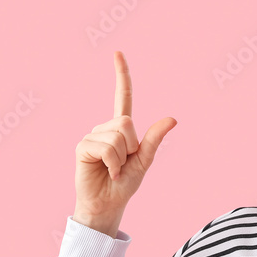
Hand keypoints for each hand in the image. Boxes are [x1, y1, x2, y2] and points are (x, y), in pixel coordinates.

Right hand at [72, 51, 176, 236]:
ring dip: (122, 158)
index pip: (123, 96)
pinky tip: (107, 172)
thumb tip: (173, 118)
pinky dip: (113, 163)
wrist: (108, 204)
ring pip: (118, 136)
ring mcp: (92, 136)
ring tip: (114, 169)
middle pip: (127, 122)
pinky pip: (107, 148)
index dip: (121, 75)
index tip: (117, 52)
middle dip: (132, 146)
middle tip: (124, 163)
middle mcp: (105, 127)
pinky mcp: (83, 147)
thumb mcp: (145, 160)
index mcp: (122, 128)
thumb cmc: (125, 183)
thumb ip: (155, 139)